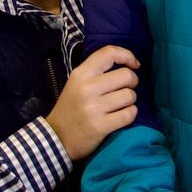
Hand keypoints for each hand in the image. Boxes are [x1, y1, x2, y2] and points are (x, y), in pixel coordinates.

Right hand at [46, 46, 138, 161]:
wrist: (56, 138)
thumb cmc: (71, 108)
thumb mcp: (76, 83)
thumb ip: (97, 71)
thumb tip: (130, 65)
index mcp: (81, 74)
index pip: (109, 53)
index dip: (127, 55)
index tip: (134, 65)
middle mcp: (87, 88)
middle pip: (126, 75)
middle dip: (132, 83)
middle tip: (124, 90)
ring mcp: (93, 107)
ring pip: (130, 96)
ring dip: (130, 102)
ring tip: (120, 106)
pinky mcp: (100, 126)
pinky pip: (129, 114)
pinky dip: (129, 115)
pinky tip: (120, 117)